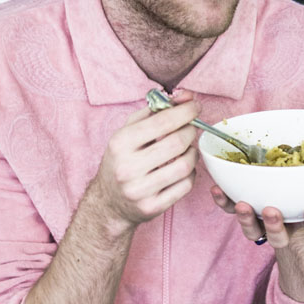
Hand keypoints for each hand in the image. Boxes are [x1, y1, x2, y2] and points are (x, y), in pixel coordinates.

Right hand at [88, 96, 199, 229]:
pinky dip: (191, 173)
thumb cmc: (123, 159)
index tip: (195, 106)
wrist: (108, 202)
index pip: (162, 122)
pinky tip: (183, 168)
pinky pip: (186, 185)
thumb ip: (156, 110)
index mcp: (120, 143)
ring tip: (188, 148)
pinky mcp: (153, 207)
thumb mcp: (129, 131)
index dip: (185, 112)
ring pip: (185, 165)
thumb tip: (186, 96)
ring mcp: (140, 190)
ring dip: (193, 153)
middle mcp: (127, 167)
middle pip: (177, 143)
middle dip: (191, 131)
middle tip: (192, 128)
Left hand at [209, 187, 303, 246]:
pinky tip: (217, 190)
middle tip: (273, 211)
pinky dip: (223, 201)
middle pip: (277, 236)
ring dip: (246, 219)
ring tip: (243, 205)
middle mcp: (283, 224)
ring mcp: (262, 218)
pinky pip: (231, 208)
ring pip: (253, 228)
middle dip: (274, 227)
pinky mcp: (244, 206)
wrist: (292, 170)